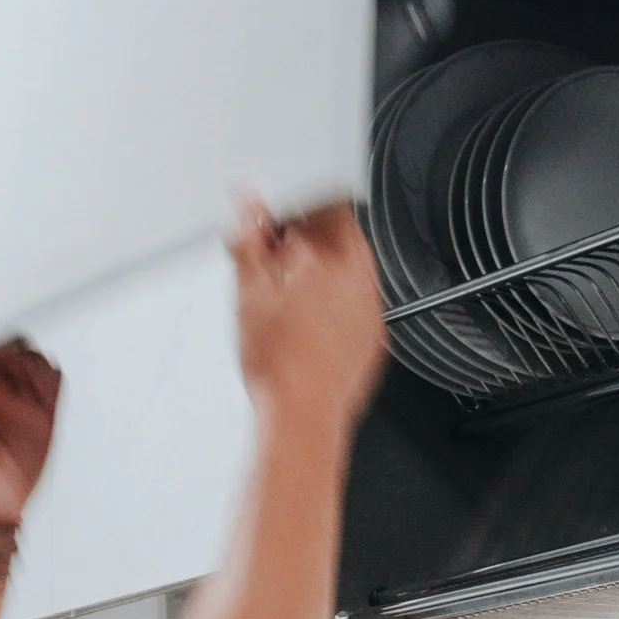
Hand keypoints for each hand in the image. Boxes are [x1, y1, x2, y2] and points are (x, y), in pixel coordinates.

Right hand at [231, 199, 385, 444]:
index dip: (295, 213)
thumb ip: (249, 238)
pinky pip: (355, 309)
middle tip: (276, 262)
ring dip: (319, 275)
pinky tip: (305, 326)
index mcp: (338, 258)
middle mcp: (364, 282)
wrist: (301, 417)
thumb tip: (246, 201)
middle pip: (340, 241)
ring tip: (286, 298)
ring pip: (348, 275)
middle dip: (307, 245)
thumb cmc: (280, 364)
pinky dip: (332, 309)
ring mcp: (372, 313)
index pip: (326, 207)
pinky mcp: (373, 341)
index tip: (274, 228)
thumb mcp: (250, 290)